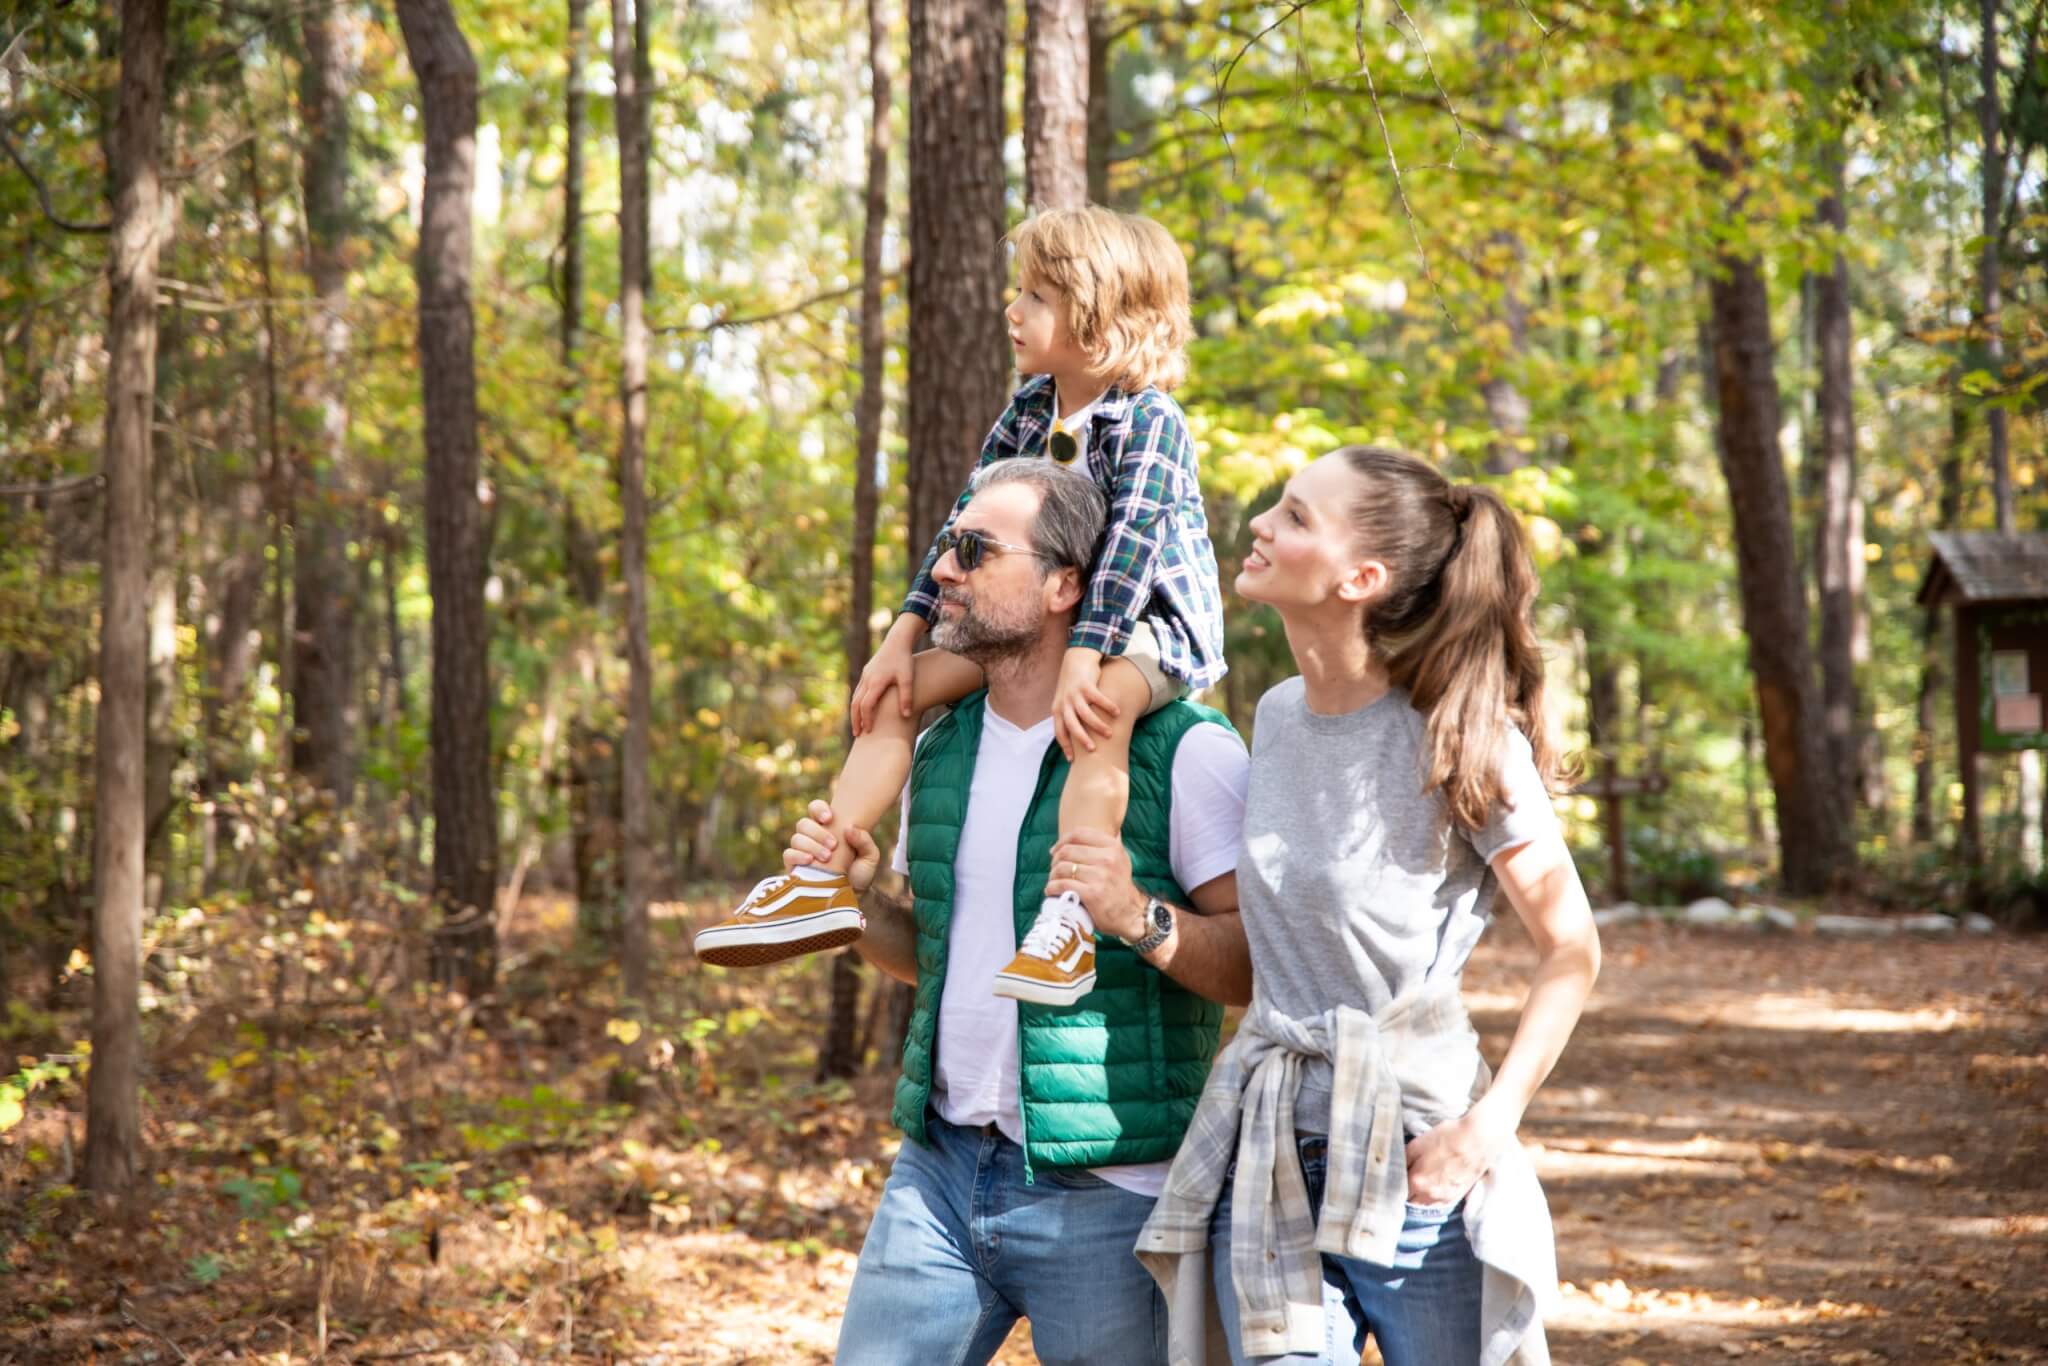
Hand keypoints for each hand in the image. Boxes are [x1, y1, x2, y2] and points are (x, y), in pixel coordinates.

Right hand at [782, 800, 881, 892]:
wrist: (852, 898)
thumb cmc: (861, 875)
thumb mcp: (870, 856)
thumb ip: (864, 840)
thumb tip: (848, 828)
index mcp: (829, 828)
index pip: (815, 808)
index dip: (819, 809)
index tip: (830, 818)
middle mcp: (812, 837)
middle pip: (804, 823)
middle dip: (818, 832)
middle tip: (833, 845)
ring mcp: (801, 851)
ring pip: (796, 838)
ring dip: (811, 845)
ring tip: (827, 857)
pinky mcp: (794, 867)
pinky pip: (788, 854)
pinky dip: (798, 855)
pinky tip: (810, 861)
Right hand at [850, 633, 916, 735]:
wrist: (897, 641)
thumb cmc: (904, 660)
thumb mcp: (908, 678)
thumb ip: (907, 697)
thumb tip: (906, 716)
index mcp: (876, 682)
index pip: (867, 705)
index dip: (867, 719)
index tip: (869, 731)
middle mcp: (867, 679)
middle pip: (856, 703)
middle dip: (856, 720)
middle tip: (857, 734)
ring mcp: (865, 675)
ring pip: (855, 697)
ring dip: (855, 712)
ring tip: (858, 725)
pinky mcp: (867, 673)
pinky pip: (858, 691)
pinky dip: (858, 703)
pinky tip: (862, 710)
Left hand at [1047, 827, 1146, 942]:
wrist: (1131, 913)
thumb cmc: (1118, 886)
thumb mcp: (1118, 860)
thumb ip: (1099, 846)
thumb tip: (1065, 843)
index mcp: (1113, 847)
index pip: (1078, 834)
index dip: (1061, 841)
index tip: (1055, 851)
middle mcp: (1108, 859)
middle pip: (1067, 851)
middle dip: (1055, 861)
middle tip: (1054, 870)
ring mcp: (1101, 876)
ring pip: (1062, 868)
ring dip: (1052, 875)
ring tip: (1053, 882)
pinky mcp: (1093, 894)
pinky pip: (1063, 885)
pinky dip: (1052, 888)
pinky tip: (1051, 891)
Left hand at [1052, 648, 1118, 759]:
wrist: (1076, 659)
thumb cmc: (1074, 685)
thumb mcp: (1066, 701)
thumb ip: (1070, 716)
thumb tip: (1079, 738)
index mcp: (1058, 710)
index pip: (1060, 732)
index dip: (1065, 746)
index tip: (1073, 760)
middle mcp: (1065, 703)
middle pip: (1071, 725)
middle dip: (1082, 739)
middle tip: (1093, 750)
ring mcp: (1075, 694)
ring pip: (1085, 714)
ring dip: (1097, 725)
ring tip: (1109, 734)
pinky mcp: (1086, 685)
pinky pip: (1098, 698)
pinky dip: (1108, 706)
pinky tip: (1117, 712)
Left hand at [1403, 1101, 1514, 1207]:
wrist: (1477, 1139)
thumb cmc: (1447, 1138)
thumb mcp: (1417, 1144)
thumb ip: (1402, 1160)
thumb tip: (1394, 1170)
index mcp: (1416, 1181)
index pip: (1397, 1192)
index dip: (1392, 1186)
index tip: (1390, 1181)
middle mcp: (1429, 1195)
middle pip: (1410, 1202)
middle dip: (1404, 1194)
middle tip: (1401, 1184)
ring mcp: (1445, 1198)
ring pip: (1424, 1206)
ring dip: (1418, 1199)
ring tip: (1416, 1187)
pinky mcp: (1457, 1196)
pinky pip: (1439, 1204)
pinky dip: (1432, 1200)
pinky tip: (1431, 1189)